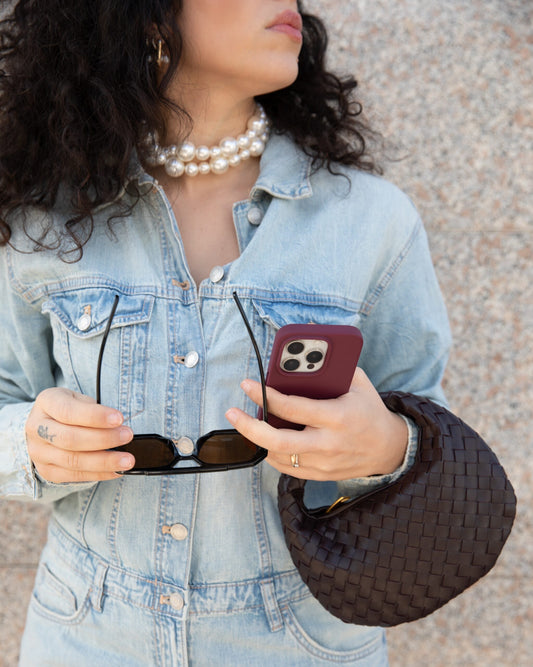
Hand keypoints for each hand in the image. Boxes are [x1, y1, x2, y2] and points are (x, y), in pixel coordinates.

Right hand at [25, 388, 134, 482]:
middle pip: (70, 439)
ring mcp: (38, 452)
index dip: (95, 416)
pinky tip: (117, 470)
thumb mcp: (78, 399)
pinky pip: (74, 476)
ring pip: (73, 461)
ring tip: (127, 460)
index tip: (119, 419)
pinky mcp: (47, 470)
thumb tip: (120, 425)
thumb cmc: (69, 409)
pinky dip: (99, 474)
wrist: (44, 426)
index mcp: (46, 403)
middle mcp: (36, 428)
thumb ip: (94, 409)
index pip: (69, 411)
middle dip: (103, 439)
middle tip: (127, 436)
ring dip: (104, 461)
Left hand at [225, 368, 407, 480]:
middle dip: (249, 426)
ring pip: (277, 456)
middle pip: (278, 441)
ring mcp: (323, 463)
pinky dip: (271, 452)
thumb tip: (307, 335)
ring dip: (257, 438)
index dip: (266, 396)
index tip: (247, 384)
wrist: (389, 449)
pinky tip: (265, 438)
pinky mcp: (319, 475)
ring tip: (246, 421)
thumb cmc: (369, 409)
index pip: (293, 408)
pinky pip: (285, 468)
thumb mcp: (357, 381)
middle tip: (232, 412)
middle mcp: (328, 444)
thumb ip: (330, 363)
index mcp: (337, 417)